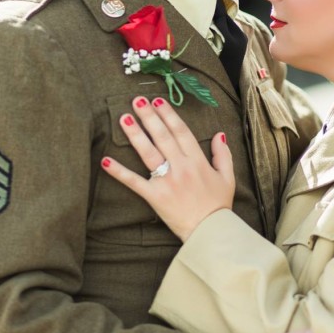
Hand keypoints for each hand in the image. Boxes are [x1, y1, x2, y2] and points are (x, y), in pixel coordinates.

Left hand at [101, 96, 234, 240]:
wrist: (210, 232)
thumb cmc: (219, 206)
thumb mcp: (227, 178)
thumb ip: (223, 154)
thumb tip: (219, 134)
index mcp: (197, 161)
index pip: (181, 132)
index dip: (169, 115)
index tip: (158, 101)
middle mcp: (181, 167)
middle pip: (162, 137)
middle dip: (149, 117)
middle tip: (137, 101)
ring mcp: (166, 181)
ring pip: (148, 153)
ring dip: (135, 134)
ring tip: (124, 118)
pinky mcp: (154, 196)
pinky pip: (134, 182)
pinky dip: (119, 172)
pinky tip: (106, 160)